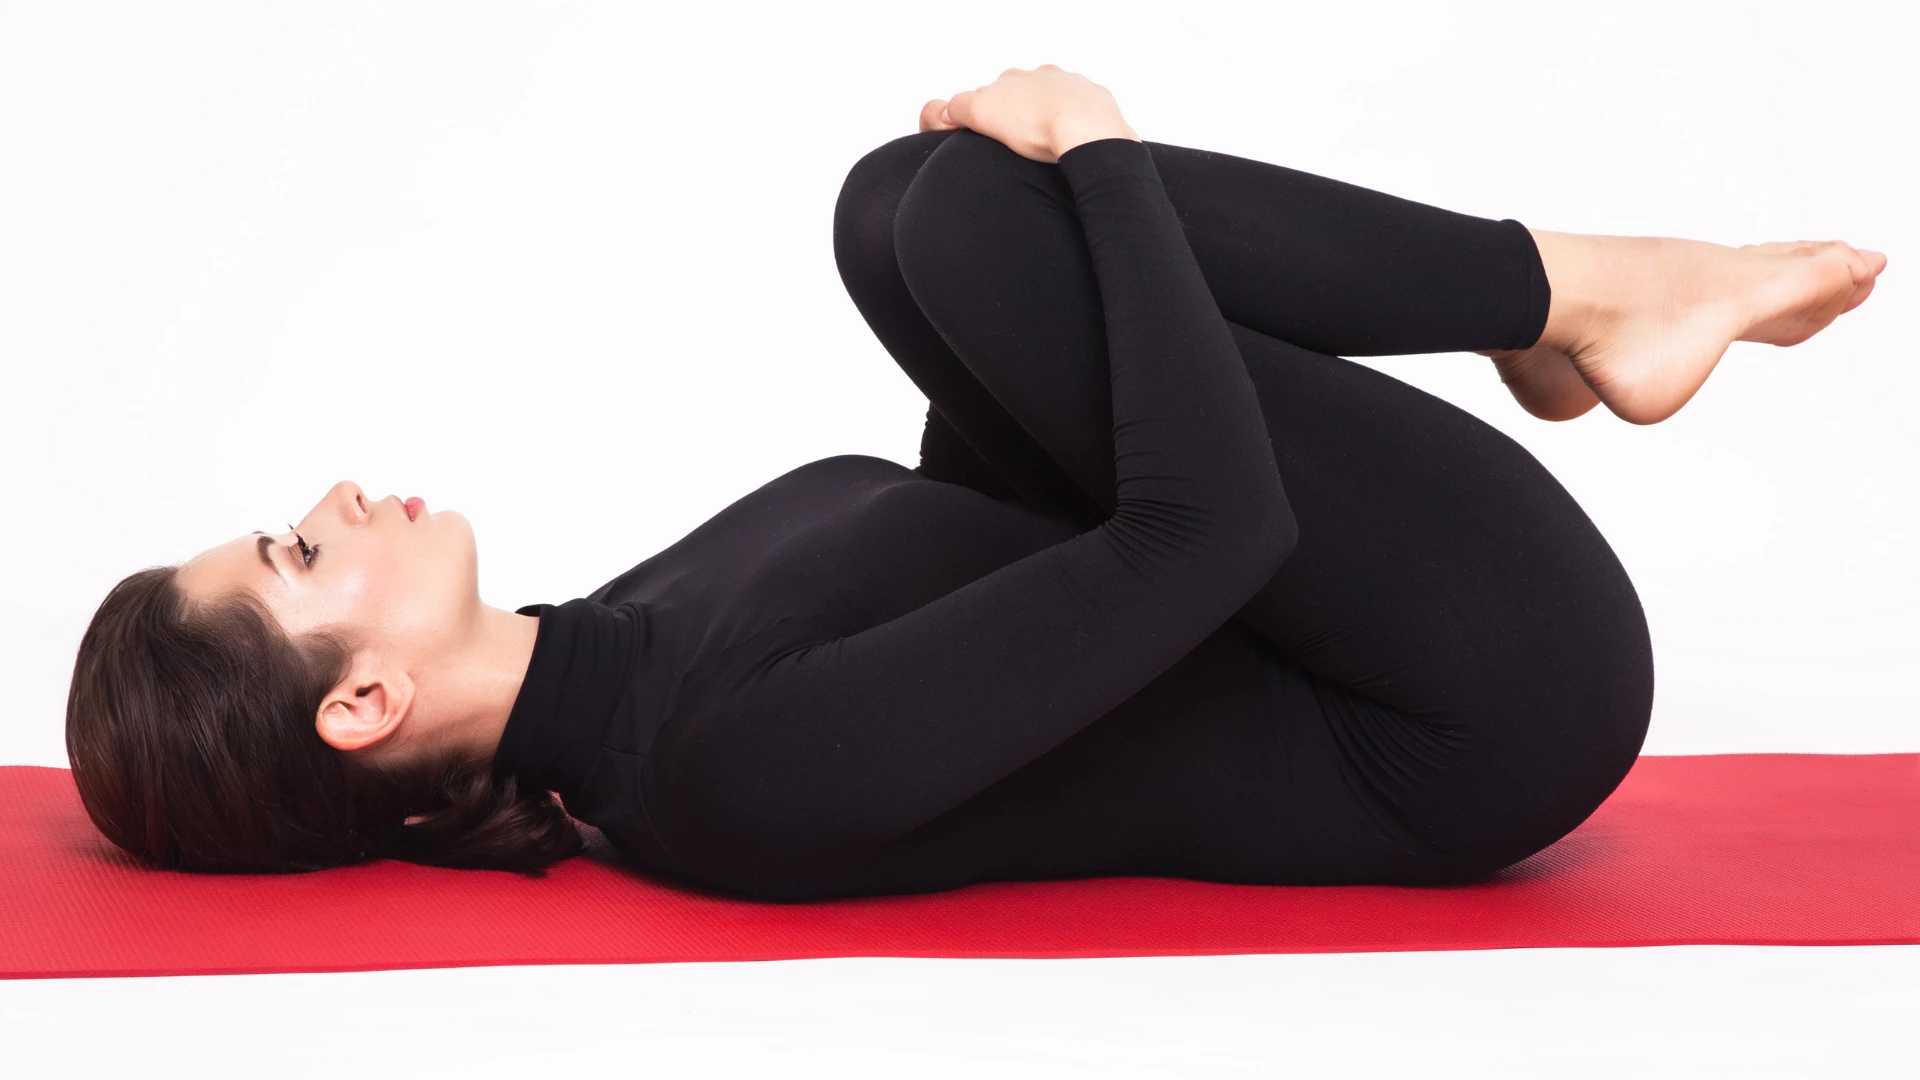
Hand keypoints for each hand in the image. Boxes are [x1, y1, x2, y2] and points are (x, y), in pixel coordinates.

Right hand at [917, 65, 1138, 162]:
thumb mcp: (981, 112)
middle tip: (1014, 144)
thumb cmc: (1038, 123)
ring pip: (1055, 104)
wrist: (1088, 131)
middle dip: (1018, 115)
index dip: (985, 114)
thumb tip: (946, 110)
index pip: (992, 92)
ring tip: (1043, 149)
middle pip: (1024, 95)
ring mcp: (1076, 90)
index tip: (986, 134)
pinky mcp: (1099, 108)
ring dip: (1048, 121)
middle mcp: (1047, 77)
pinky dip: (1075, 131)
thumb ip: (958, 108)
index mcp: (1016, 77)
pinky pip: (1083, 118)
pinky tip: (1069, 149)